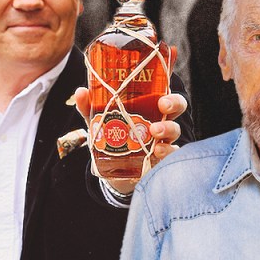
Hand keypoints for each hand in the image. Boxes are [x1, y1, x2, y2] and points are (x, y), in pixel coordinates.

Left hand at [74, 47, 186, 194]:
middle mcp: (161, 121)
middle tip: (163, 108)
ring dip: (168, 130)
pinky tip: (156, 153)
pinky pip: (171, 154)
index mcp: (150, 109)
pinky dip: (167, 153)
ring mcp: (163, 140)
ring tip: (155, 133)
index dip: (170, 97)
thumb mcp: (99, 121)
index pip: (167, 97)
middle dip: (173, 106)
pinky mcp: (161, 158)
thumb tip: (81, 92)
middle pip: (177, 109)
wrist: (113, 167)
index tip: (162, 99)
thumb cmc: (112, 136)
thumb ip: (90, 107)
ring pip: (175, 132)